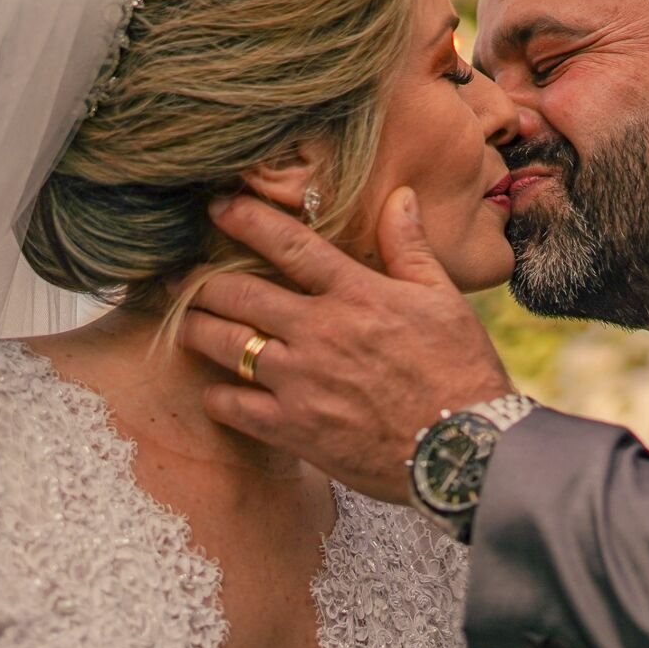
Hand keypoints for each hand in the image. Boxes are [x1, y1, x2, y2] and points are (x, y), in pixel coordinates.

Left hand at [180, 188, 515, 504]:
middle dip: (202, 282)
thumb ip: (409, 248)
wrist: (464, 450)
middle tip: (184, 279)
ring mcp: (301, 382)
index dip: (246, 220)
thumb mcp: (442, 299)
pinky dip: (216, 394)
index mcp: (355, 295)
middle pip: (238, 294)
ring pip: (226, 345)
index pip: (288, 245)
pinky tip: (213, 388)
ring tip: (185, 324)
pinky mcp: (294, 429)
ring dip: (197, 329)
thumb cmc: (460, 371)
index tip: (218, 208)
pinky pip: (234, 406)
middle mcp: (319, 332)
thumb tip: (401, 196)